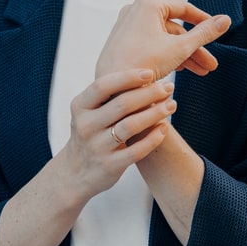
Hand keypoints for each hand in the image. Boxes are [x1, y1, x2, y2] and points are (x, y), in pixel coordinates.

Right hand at [56, 68, 178, 200]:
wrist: (75, 173)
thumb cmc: (90, 134)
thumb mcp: (88, 113)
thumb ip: (108, 96)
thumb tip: (144, 75)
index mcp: (80, 107)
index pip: (103, 86)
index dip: (128, 77)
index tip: (151, 72)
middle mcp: (86, 126)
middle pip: (122, 104)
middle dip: (149, 93)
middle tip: (169, 87)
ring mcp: (97, 147)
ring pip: (131, 126)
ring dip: (155, 113)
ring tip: (171, 105)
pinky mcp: (110, 165)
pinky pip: (137, 150)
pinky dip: (153, 138)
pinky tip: (164, 128)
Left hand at [95, 0, 231, 80]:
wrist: (114, 88)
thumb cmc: (144, 64)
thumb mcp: (181, 48)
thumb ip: (205, 33)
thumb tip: (226, 20)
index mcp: (148, 4)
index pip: (184, 8)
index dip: (203, 21)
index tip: (216, 30)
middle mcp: (135, 11)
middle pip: (174, 28)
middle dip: (195, 48)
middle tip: (210, 64)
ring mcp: (127, 26)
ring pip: (164, 39)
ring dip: (184, 55)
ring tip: (201, 72)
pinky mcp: (123, 42)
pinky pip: (151, 45)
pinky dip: (167, 56)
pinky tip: (182, 70)